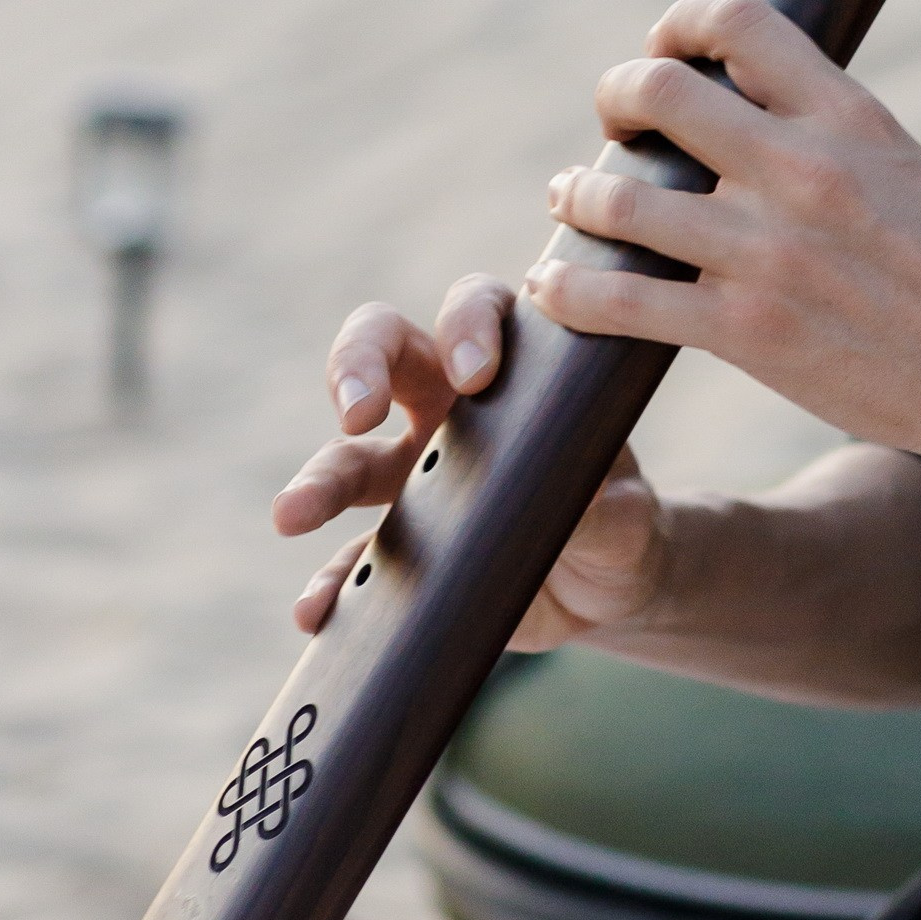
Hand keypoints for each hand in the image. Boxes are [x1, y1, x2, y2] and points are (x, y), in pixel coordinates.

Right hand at [271, 273, 669, 645]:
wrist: (602, 593)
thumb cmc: (618, 522)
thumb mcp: (629, 517)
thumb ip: (613, 508)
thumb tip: (587, 499)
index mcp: (509, 376)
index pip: (475, 310)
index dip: (466, 324)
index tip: (475, 372)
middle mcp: (446, 412)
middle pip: (381, 348)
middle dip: (358, 365)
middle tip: (357, 411)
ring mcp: (410, 480)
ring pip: (344, 457)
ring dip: (314, 482)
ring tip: (291, 515)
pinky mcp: (394, 552)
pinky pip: (347, 560)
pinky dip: (328, 584)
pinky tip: (315, 609)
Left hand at [530, 0, 920, 465]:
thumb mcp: (902, 165)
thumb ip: (825, 128)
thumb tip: (740, 101)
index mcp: (850, 115)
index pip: (738, 20)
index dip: (678, 24)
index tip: (666, 50)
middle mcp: (804, 170)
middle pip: (660, 91)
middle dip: (616, 98)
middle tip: (615, 125)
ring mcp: (770, 252)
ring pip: (620, 198)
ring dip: (578, 196)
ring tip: (571, 201)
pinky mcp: (746, 331)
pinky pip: (619, 301)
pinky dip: (568, 290)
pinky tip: (555, 285)